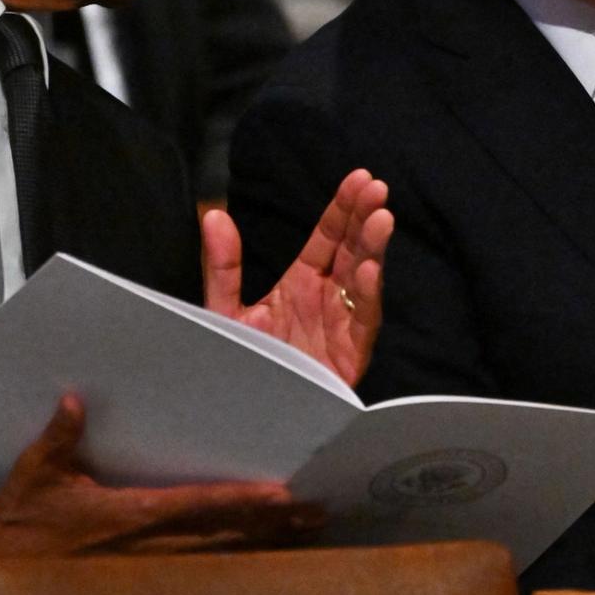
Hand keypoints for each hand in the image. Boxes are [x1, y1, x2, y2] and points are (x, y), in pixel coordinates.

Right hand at [0, 395, 320, 594]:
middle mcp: (150, 548)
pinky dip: (238, 565)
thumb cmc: (19, 522)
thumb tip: (75, 401)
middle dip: (274, 526)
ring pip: (222, 559)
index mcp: (130, 517)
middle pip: (226, 536)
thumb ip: (60, 438)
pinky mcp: (144, 584)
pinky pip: (202, 574)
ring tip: (308, 532)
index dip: (243, 502)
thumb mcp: (35, 474)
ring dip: (265, 546)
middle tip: (319, 512)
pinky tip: (266, 559)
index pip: (199, 506)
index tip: (282, 495)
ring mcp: (150, 571)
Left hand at [202, 167, 392, 385]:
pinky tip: (371, 270)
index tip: (359, 178)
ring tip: (381, 219)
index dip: (343, 208)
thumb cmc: (242, 363)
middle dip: (365, 219)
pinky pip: (363, 322)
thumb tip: (213, 214)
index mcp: (302, 284)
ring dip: (374, 249)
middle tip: (376, 188)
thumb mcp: (226, 310)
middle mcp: (327, 299)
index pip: (328, 237)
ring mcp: (341, 325)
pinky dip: (368, 295)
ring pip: (364, 279)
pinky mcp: (349, 355)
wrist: (247, 416)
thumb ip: (223, 265)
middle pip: (352, 250)